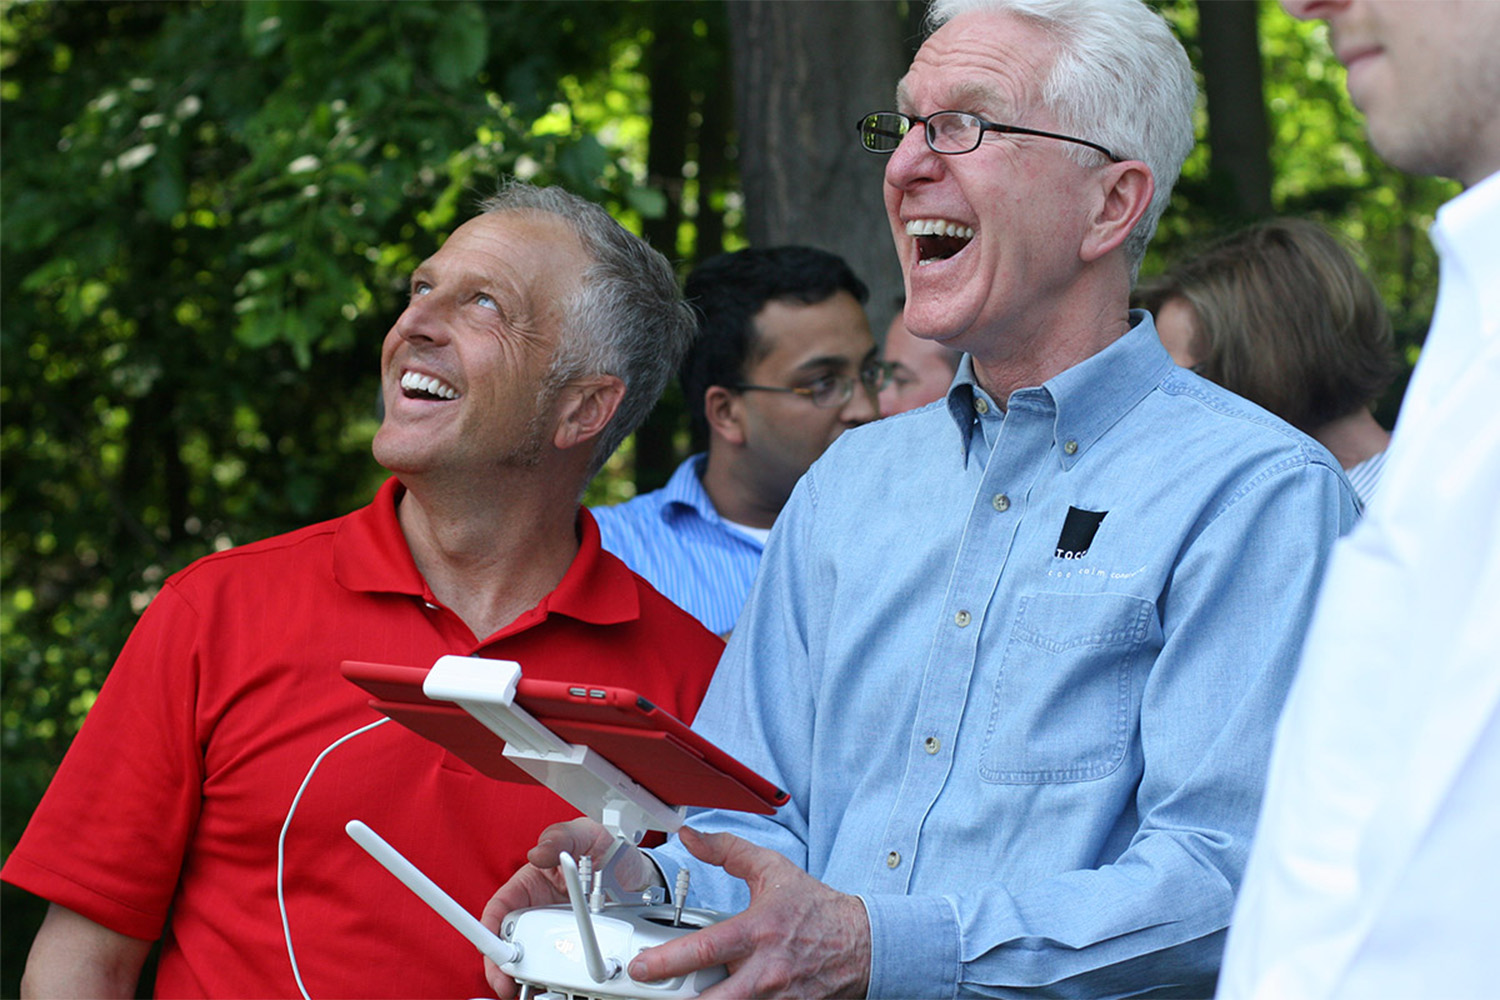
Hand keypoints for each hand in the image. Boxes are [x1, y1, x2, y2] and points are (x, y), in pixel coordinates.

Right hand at [480, 818, 661, 996]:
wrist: (641, 875)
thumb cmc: (608, 851)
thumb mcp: (587, 834)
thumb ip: (562, 836)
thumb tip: (537, 853)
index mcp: (530, 885)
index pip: (499, 909)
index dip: (488, 930)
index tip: (491, 948)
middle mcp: (538, 912)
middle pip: (511, 943)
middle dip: (504, 965)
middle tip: (509, 981)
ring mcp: (557, 933)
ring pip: (534, 961)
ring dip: (530, 977)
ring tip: (535, 990)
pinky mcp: (577, 949)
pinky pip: (562, 969)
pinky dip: (559, 981)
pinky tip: (563, 989)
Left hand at [627, 827, 870, 998]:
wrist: (862, 944)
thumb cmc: (815, 909)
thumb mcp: (772, 869)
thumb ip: (728, 851)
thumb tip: (691, 837)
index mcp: (756, 932)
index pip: (703, 950)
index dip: (665, 962)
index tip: (641, 967)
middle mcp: (765, 972)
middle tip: (653, 995)